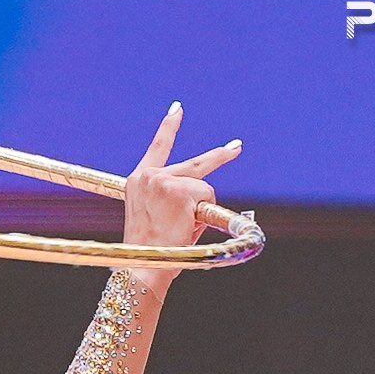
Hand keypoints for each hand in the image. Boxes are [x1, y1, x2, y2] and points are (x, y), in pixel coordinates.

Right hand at [121, 103, 241, 287]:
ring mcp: (165, 180)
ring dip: (202, 208)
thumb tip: (200, 197)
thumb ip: (170, 198)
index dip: (169, 127)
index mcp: (137, 181)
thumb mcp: (153, 216)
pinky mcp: (181, 190)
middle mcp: (150, 176)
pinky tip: (185, 227)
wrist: (142, 264)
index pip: (157, 147)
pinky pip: (207, 197)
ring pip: (202, 186)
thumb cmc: (150, 249)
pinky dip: (202, 215)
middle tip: (237, 147)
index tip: (178, 109)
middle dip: (220, 156)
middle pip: (195, 164)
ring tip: (186, 228)